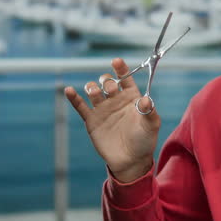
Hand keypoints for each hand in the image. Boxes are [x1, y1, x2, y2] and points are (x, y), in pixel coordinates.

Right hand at [64, 58, 158, 181]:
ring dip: (92, 88)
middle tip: (111, 89)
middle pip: (107, 83)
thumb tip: (146, 99)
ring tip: (94, 92)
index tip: (116, 61)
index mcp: (131, 97)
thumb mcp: (151, 125)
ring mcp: (103, 109)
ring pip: (93, 91)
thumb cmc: (144, 140)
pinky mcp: (91, 120)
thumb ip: (149, 112)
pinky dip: (74, 97)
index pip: (125, 78)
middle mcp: (116, 100)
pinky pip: (80, 106)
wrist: (131, 160)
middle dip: (107, 82)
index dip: (120, 68)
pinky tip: (69, 90)